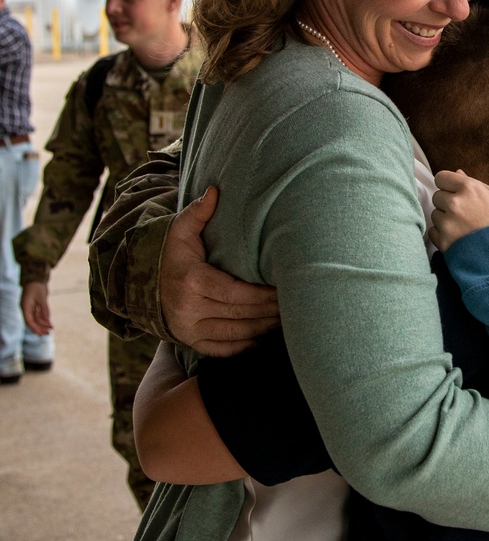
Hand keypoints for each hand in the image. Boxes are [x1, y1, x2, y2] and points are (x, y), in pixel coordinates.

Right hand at [21, 282, 51, 335]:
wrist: (36, 278)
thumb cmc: (38, 287)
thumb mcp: (42, 298)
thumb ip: (45, 310)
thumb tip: (47, 321)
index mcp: (25, 307)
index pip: (28, 321)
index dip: (34, 328)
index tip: (40, 334)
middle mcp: (26, 308)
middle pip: (32, 322)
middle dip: (39, 328)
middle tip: (48, 333)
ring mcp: (30, 308)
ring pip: (35, 319)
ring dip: (42, 324)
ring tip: (50, 330)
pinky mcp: (34, 306)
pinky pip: (38, 315)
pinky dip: (43, 319)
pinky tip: (49, 324)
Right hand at [161, 186, 279, 356]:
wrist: (140, 282)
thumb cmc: (169, 253)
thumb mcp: (179, 230)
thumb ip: (198, 212)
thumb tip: (215, 190)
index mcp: (191, 281)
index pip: (236, 293)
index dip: (264, 295)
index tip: (285, 289)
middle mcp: (188, 309)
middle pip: (240, 314)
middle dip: (270, 311)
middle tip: (296, 305)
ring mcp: (188, 329)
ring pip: (236, 334)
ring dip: (264, 329)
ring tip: (288, 321)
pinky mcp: (190, 342)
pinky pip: (223, 349)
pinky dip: (246, 346)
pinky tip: (266, 338)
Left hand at [429, 170, 488, 252]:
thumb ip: (477, 184)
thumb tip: (458, 173)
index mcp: (470, 188)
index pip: (441, 177)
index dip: (448, 185)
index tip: (454, 192)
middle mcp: (455, 203)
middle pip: (437, 197)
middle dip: (447, 203)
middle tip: (464, 214)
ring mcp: (448, 224)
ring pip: (435, 215)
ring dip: (445, 220)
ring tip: (464, 229)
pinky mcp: (443, 242)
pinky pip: (433, 232)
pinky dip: (442, 235)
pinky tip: (459, 239)